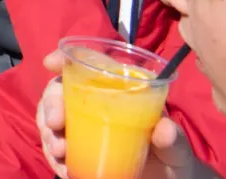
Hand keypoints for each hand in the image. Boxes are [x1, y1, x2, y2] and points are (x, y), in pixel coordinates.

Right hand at [34, 52, 204, 178]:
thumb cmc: (172, 156)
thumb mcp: (177, 147)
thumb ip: (174, 139)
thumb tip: (164, 130)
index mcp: (118, 90)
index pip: (87, 63)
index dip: (65, 57)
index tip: (50, 64)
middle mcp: (94, 102)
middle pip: (60, 89)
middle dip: (50, 102)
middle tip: (55, 123)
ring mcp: (82, 126)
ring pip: (51, 117)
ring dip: (47, 131)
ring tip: (58, 151)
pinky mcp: (77, 149)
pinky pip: (54, 146)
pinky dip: (53, 157)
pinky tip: (62, 168)